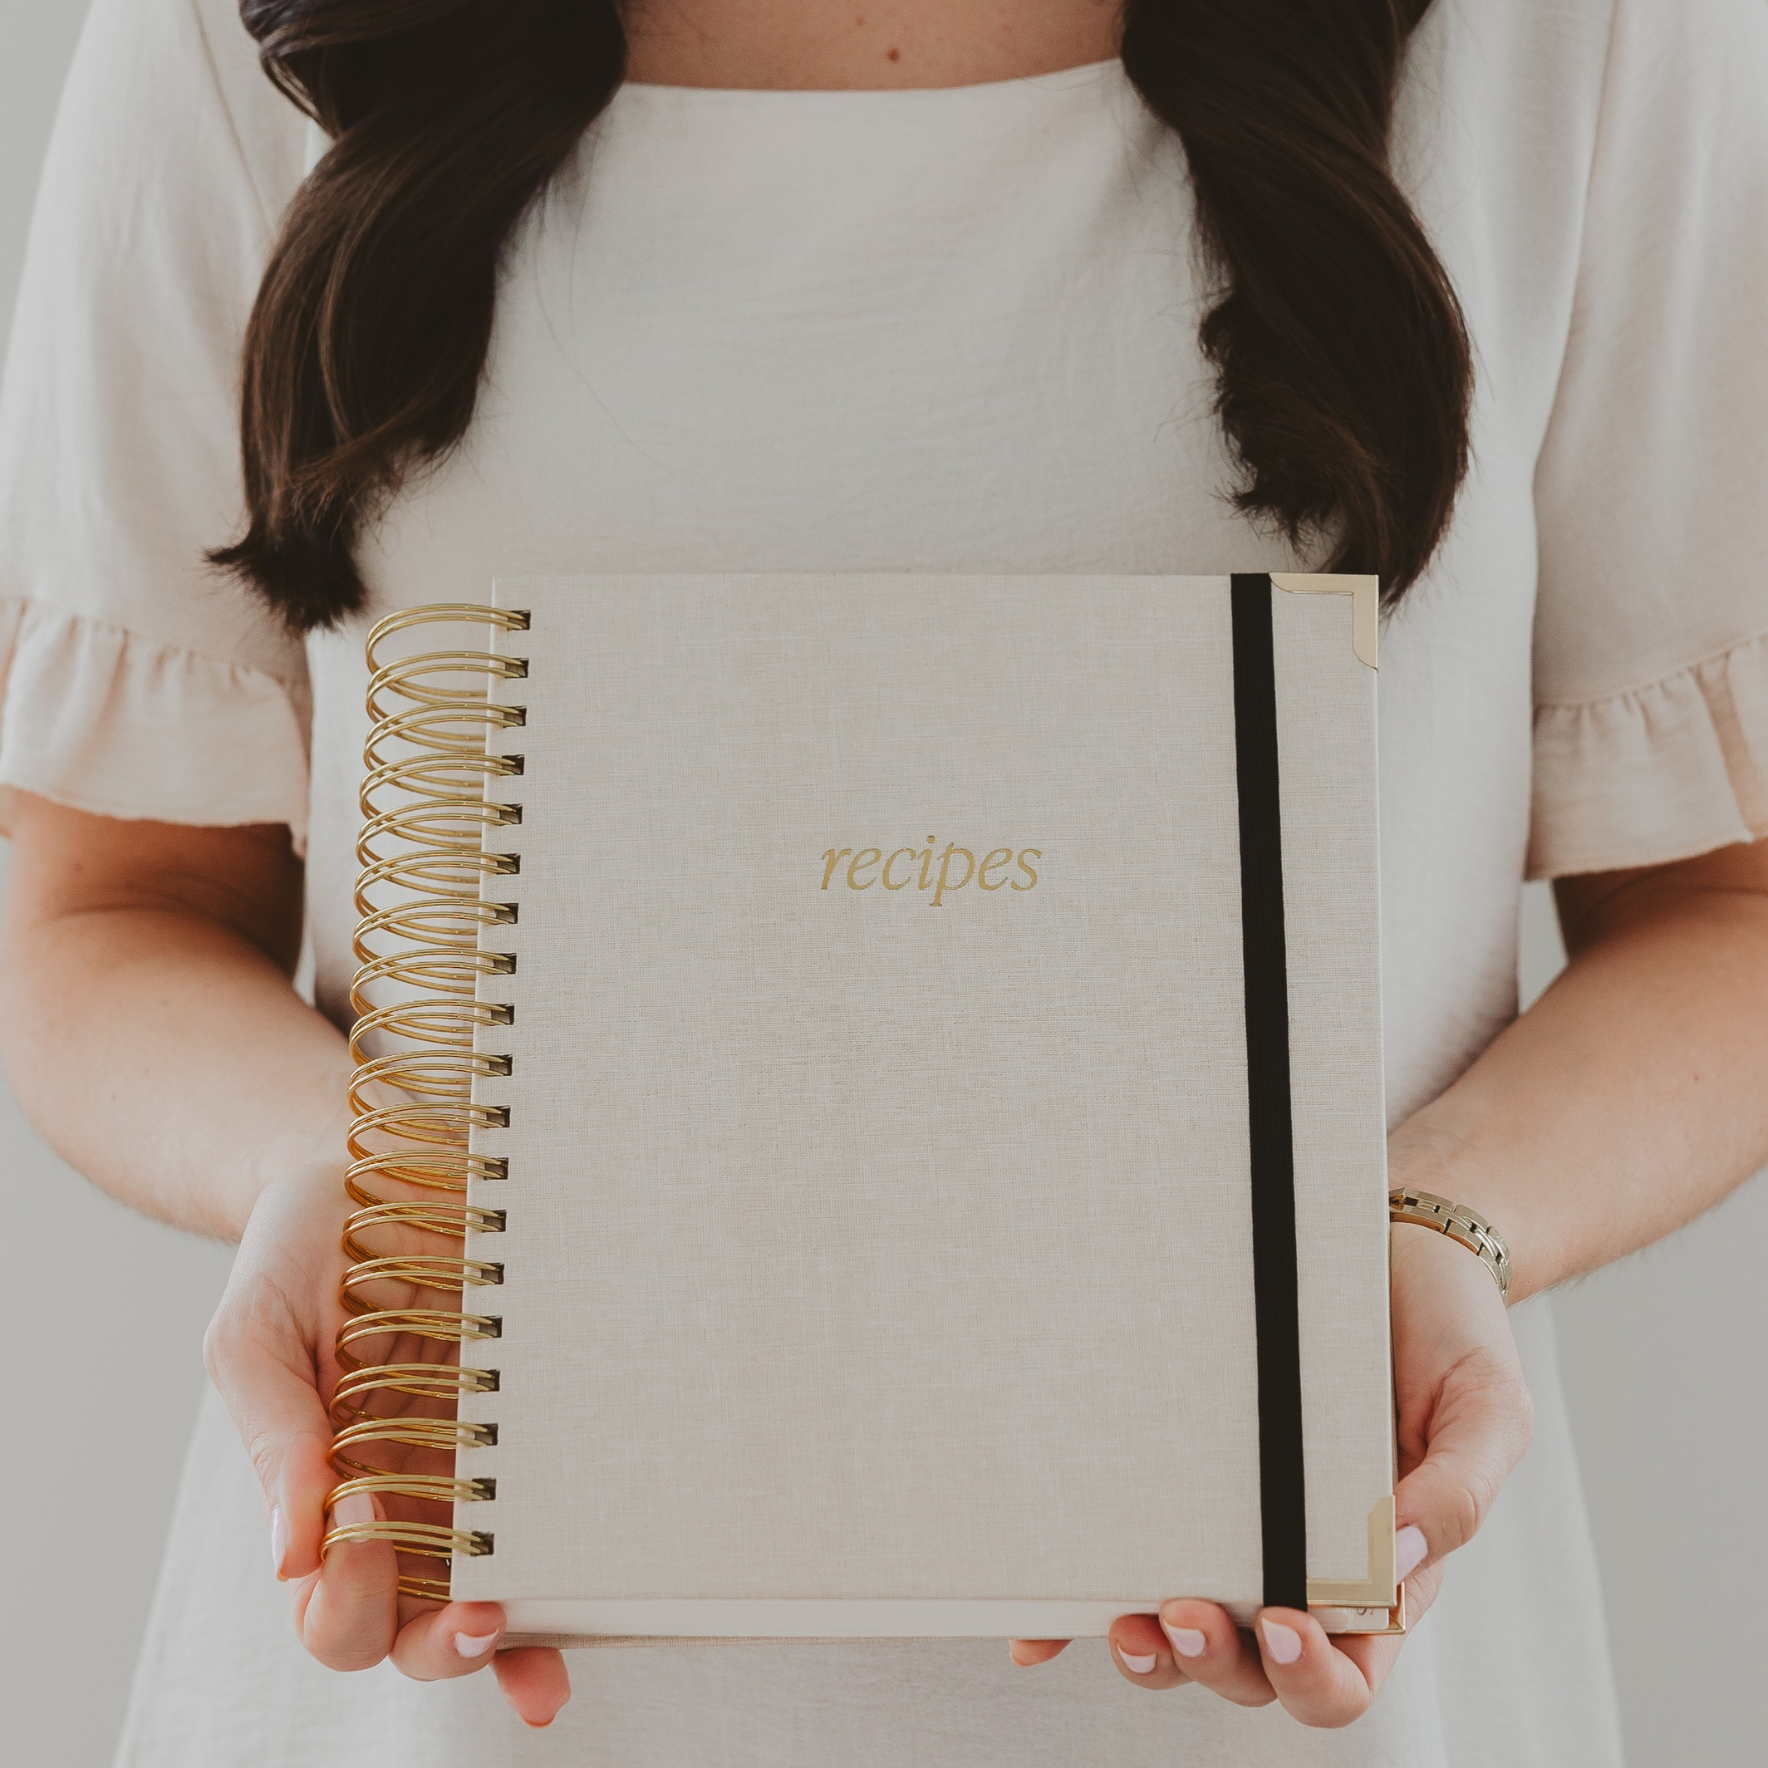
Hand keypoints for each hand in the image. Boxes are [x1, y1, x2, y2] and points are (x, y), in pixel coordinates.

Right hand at [204, 1163, 571, 1725]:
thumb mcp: (255, 1333)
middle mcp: (406, 1509)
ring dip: (521, 1634)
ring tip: (538, 1624)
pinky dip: (579, 1566)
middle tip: (477, 1612)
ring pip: (499, 1595)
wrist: (381, 1164)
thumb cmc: (303, 1254)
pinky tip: (599, 1591)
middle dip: (444, 1644)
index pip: (330, 1607)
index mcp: (326, 1502)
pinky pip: (565, 1514)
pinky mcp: (544, 1430)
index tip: (358, 1513)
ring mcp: (478, 1477)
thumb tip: (290, 1560)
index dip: (345, 1595)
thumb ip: (272, 1437)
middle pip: (416, 1631)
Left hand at [1009, 1218, 1531, 1724]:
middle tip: (1182, 1615)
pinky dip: (1077, 1604)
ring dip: (1147, 1647)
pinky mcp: (1182, 1478)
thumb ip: (1458, 1492)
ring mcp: (1234, 1529)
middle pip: (1251, 1672)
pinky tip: (1039, 1623)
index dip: (1312, 1677)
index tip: (1284, 1625)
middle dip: (1213, 1663)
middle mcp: (1300, 1569)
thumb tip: (1391, 1558)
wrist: (1399, 1248)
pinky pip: (1128, 1555)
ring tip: (1124, 1619)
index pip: (1347, 1674)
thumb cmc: (1450, 1334)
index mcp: (1384, 1578)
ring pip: (1182, 1633)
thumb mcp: (1488, 1409)